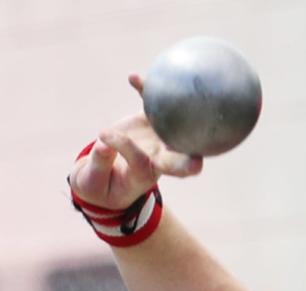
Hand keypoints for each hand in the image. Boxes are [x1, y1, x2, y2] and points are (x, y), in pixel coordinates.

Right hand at [69, 73, 202, 209]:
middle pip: (178, 154)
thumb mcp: (95, 181)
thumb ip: (100, 163)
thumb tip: (104, 142)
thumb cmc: (101, 183)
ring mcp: (157, 137)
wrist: (106, 173)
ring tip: (155, 88)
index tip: (110, 140)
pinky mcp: (150, 121)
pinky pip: (150, 104)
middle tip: (197, 148)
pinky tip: (133, 78)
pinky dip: (144, 92)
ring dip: (171, 106)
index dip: (133, 151)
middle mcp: (158, 157)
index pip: (144, 163)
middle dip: (190, 152)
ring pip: (169, 121)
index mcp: (145, 175)